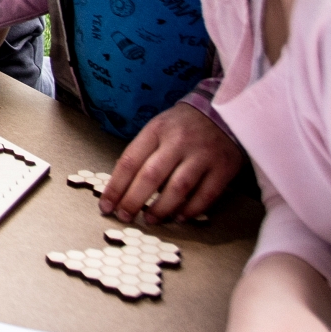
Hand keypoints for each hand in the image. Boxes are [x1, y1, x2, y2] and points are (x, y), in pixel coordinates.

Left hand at [103, 103, 245, 223]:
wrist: (224, 111)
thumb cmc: (183, 125)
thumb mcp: (158, 128)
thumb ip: (144, 153)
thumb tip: (124, 188)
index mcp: (156, 130)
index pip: (129, 161)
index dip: (115, 187)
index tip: (106, 205)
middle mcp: (178, 142)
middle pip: (150, 176)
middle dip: (133, 201)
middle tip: (124, 217)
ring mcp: (202, 155)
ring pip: (178, 188)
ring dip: (161, 209)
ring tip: (150, 220)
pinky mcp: (223, 168)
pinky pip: (206, 195)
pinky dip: (191, 210)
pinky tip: (179, 217)